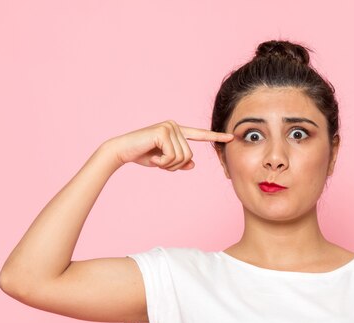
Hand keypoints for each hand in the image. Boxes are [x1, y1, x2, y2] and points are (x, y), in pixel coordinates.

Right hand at [105, 120, 233, 170]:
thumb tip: (193, 164)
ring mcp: (169, 127)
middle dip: (175, 165)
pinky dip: (163, 162)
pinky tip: (153, 158)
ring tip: (155, 159)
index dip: (216, 136)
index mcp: (177, 131)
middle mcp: (175, 126)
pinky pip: (173, 156)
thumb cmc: (142, 155)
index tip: (231, 137)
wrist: (122, 151)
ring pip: (182, 157)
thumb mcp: (164, 161)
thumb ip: (179, 162)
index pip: (200, 134)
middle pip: (189, 155)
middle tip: (160, 162)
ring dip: (168, 165)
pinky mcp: (163, 131)